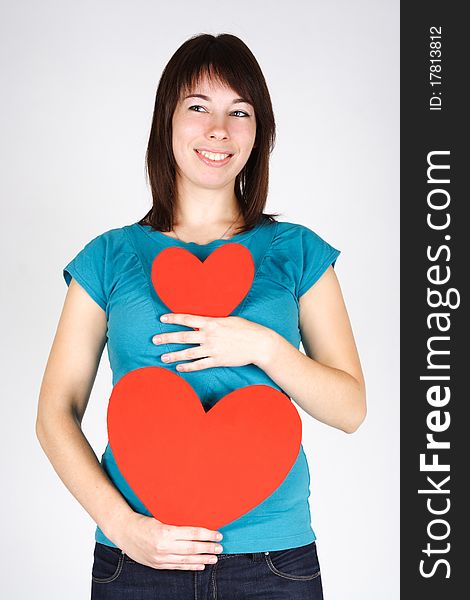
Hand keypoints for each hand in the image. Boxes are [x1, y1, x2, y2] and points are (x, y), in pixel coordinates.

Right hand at [114, 513, 223, 569]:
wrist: (124, 532)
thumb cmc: (142, 520)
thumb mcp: (159, 516)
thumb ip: (176, 521)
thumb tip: (196, 519)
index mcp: (165, 531)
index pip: (192, 534)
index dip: (207, 534)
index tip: (218, 534)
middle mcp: (163, 547)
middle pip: (192, 548)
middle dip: (208, 548)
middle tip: (220, 547)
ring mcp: (160, 558)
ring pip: (186, 559)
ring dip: (202, 559)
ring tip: (214, 558)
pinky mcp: (157, 564)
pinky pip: (177, 566)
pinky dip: (190, 566)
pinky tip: (200, 565)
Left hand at [153, 313, 276, 371]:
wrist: (260, 344)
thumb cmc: (246, 329)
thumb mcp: (229, 319)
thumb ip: (214, 322)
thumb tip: (201, 323)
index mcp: (212, 322)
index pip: (187, 319)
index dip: (173, 318)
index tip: (162, 319)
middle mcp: (209, 336)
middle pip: (183, 337)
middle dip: (167, 338)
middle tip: (154, 340)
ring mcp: (213, 349)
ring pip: (188, 353)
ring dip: (174, 355)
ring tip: (163, 357)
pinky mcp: (218, 360)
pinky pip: (200, 365)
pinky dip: (188, 367)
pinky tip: (179, 368)